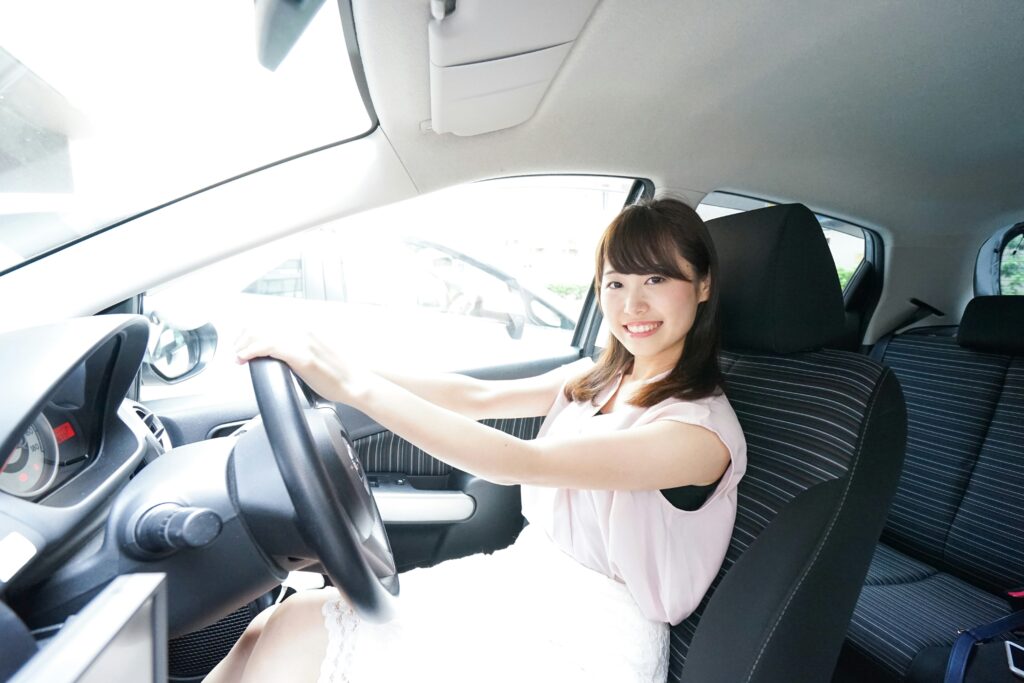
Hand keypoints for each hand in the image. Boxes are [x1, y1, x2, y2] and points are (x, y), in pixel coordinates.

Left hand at [234, 325, 371, 405]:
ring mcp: (303, 341)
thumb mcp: (315, 353)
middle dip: (245, 337)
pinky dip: (252, 351)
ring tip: (239, 355)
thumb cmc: (338, 374)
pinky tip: (245, 357)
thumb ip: (297, 348)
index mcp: (307, 328)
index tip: (244, 341)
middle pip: (263, 325)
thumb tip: (279, 353)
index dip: (252, 330)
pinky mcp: (301, 355)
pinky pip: (268, 347)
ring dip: (245, 344)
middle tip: (238, 349)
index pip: (271, 321)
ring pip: (262, 334)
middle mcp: (304, 330)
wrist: (355, 383)